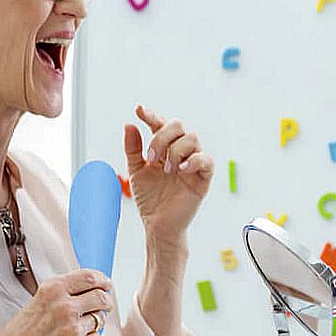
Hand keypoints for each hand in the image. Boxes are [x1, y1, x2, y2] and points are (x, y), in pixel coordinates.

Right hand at [0, 269, 114, 335]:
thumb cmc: (23, 331)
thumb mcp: (40, 300)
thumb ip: (65, 292)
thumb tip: (95, 287)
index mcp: (53, 290)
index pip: (90, 277)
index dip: (103, 280)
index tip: (106, 284)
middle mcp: (65, 307)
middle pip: (101, 297)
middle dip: (105, 300)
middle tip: (104, 304)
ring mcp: (74, 329)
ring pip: (99, 318)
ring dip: (93, 321)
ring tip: (73, 328)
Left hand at [124, 104, 213, 246]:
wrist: (158, 225)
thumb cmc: (150, 199)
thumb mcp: (136, 171)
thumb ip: (133, 148)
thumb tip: (129, 125)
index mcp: (163, 149)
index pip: (159, 125)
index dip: (151, 115)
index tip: (139, 110)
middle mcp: (179, 152)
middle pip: (178, 126)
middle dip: (162, 137)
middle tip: (152, 157)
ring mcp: (192, 164)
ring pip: (192, 138)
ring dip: (175, 150)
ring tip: (166, 170)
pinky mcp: (203, 178)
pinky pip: (206, 160)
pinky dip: (193, 161)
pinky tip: (180, 170)